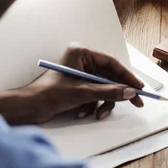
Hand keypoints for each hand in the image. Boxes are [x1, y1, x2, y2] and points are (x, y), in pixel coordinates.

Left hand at [22, 44, 144, 123]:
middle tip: (136, 102)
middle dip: (118, 93)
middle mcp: (82, 61)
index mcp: (81, 53)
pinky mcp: (77, 87)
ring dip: (102, 102)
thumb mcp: (83, 93)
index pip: (111, 63)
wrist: (28, 108)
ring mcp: (80, 75)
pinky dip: (92, 105)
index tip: (139, 87)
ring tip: (97, 113)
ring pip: (104, 88)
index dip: (127, 76)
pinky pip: (95, 95)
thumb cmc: (48, 94)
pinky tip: (83, 113)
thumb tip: (130, 92)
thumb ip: (109, 91)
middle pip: (110, 77)